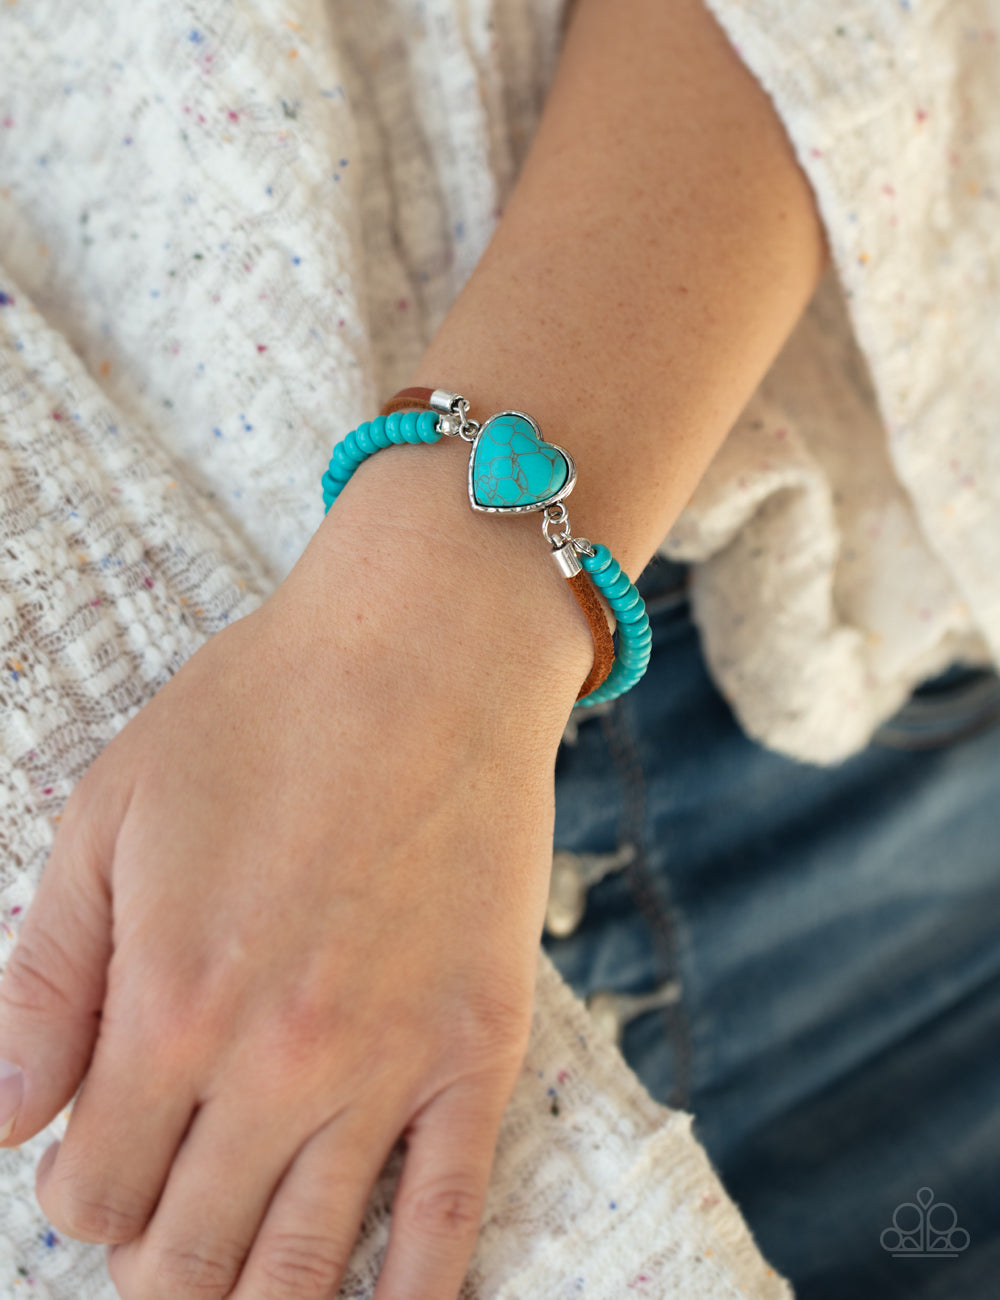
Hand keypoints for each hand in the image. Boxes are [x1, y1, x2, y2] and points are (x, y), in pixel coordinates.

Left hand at [0, 443, 591, 1299]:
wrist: (423, 654)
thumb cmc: (257, 716)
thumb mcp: (108, 820)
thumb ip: (45, 985)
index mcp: (171, 1008)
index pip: (93, 1193)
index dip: (77, 1193)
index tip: (93, 1159)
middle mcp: (278, 1065)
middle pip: (185, 1260)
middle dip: (150, 1265)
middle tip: (156, 1229)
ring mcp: (390, 1066)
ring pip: (300, 1271)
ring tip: (231, 1284)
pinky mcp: (481, 1049)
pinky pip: (447, 1222)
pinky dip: (405, 1299)